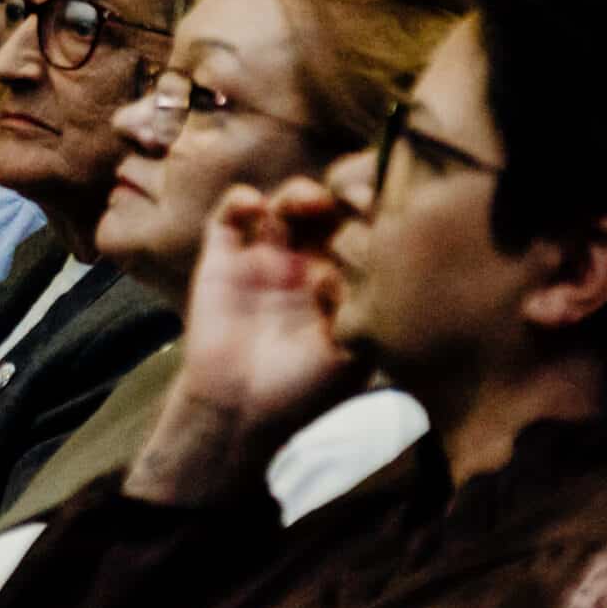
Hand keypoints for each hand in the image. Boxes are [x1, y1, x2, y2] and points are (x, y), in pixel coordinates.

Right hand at [175, 178, 360, 427]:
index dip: (373, 211)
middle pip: (330, 208)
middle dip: (341, 195)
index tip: (383, 206)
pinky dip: (240, 201)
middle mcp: (306, 264)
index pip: (364, 230)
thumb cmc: (302, 392)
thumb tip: (368, 252)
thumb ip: (363, 304)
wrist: (240, 414)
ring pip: (286, 203)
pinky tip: (253, 208)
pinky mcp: (223, 260)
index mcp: (343, 282)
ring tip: (305, 205)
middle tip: (348, 199)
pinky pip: (230, 216)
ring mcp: (264, 259)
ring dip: (299, 193)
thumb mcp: (352, 352)